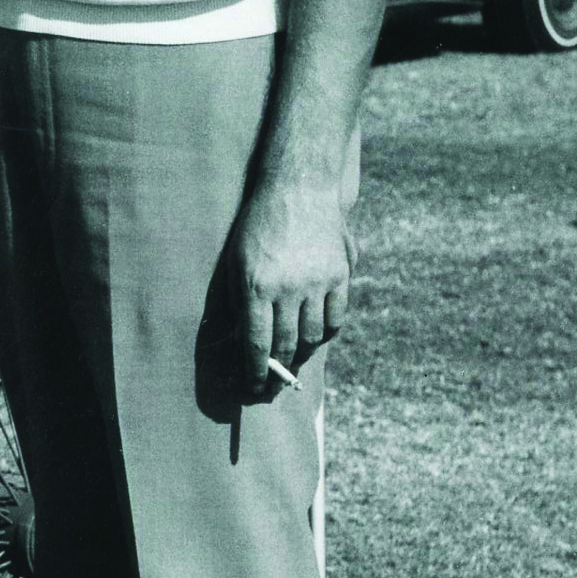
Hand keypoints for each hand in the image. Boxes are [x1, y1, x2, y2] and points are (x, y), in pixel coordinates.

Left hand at [230, 177, 351, 398]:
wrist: (297, 188)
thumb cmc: (258, 225)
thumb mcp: (237, 260)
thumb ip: (239, 301)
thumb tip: (240, 341)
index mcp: (255, 286)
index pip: (256, 345)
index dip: (255, 373)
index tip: (252, 390)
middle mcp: (288, 289)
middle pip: (285, 345)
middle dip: (277, 372)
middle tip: (272, 387)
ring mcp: (317, 283)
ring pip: (312, 336)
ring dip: (301, 355)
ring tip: (292, 363)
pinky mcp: (339, 276)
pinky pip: (336, 318)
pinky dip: (325, 333)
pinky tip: (316, 337)